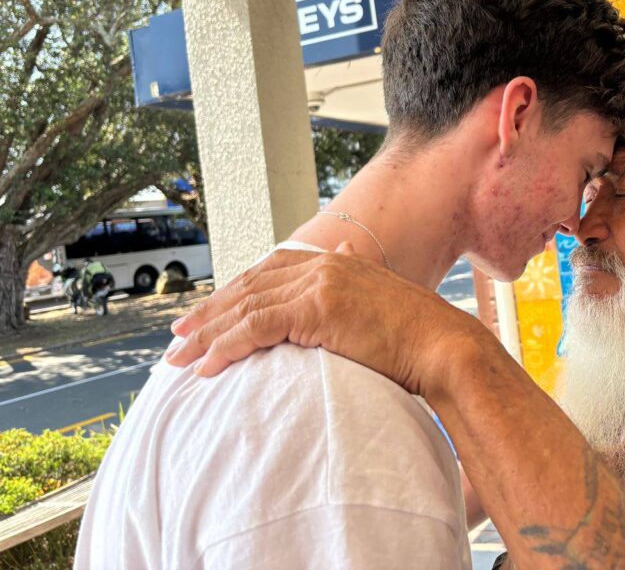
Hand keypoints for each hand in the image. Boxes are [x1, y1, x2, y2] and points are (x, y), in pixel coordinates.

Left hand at [165, 242, 481, 397]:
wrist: (443, 346)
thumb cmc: (417, 339)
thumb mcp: (379, 303)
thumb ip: (352, 286)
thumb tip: (340, 266)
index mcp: (337, 262)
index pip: (270, 272)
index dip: (234, 294)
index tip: (208, 316)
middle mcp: (325, 265)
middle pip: (251, 285)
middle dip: (211, 313)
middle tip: (179, 337)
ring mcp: (321, 283)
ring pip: (247, 307)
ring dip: (208, 335)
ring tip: (181, 358)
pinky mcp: (318, 308)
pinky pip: (257, 326)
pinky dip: (226, 346)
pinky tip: (208, 365)